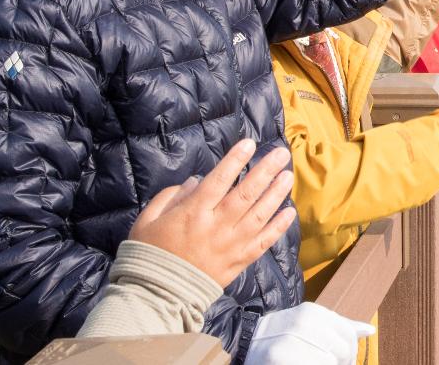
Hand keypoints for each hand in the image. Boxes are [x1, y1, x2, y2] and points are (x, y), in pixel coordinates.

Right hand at [128, 139, 295, 288]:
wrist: (157, 295)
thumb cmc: (149, 253)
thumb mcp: (148, 219)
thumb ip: (171, 196)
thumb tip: (197, 181)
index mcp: (193, 213)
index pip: (219, 180)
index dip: (235, 160)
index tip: (250, 144)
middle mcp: (215, 227)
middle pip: (245, 194)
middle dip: (265, 171)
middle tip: (281, 154)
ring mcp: (230, 245)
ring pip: (259, 216)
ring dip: (276, 194)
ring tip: (288, 176)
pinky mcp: (238, 262)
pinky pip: (263, 243)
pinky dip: (278, 227)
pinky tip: (289, 212)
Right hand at [247, 302, 374, 364]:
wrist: (245, 342)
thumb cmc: (283, 337)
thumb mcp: (311, 325)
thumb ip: (340, 327)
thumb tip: (369, 330)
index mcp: (314, 311)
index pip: (348, 334)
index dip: (349, 353)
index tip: (343, 362)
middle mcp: (304, 320)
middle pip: (341, 350)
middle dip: (340, 363)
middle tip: (331, 364)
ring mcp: (290, 337)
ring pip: (328, 361)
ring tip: (314, 363)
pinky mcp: (279, 355)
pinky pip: (314, 364)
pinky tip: (304, 364)